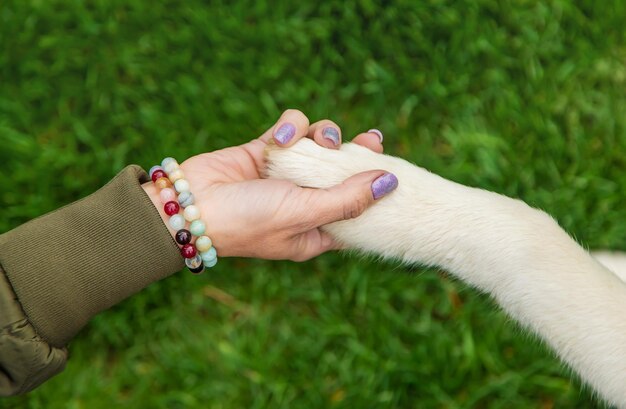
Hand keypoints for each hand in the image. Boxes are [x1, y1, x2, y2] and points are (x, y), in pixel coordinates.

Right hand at [143, 109, 395, 260]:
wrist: (189, 205)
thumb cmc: (248, 221)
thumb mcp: (304, 214)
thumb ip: (347, 199)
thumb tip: (390, 182)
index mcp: (316, 230)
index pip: (357, 210)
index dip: (375, 190)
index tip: (392, 169)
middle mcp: (304, 202)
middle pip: (343, 172)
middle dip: (356, 154)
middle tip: (371, 140)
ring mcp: (286, 175)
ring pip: (319, 145)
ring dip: (322, 135)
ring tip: (317, 139)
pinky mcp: (267, 151)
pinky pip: (291, 129)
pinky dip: (290, 127)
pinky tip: (278, 137)